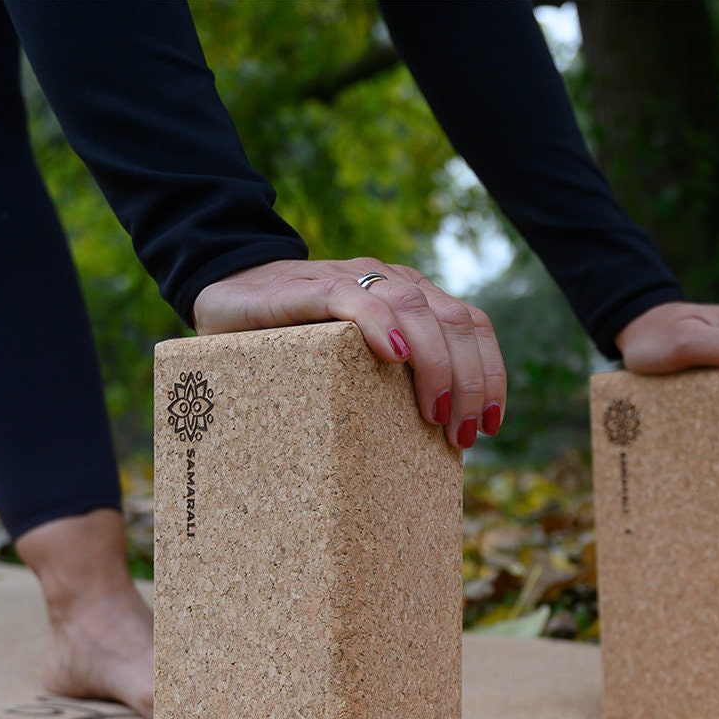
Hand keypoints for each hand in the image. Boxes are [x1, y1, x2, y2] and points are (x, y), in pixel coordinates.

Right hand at [192, 259, 506, 449]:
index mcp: (413, 298)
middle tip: (464, 434)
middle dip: (471, 382)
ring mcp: (354, 279)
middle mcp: (393, 282)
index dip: (491, 373)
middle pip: (455, 322)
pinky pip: (354, 298)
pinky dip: (381, 323)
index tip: (493, 424)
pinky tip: (395, 356)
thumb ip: (393, 382)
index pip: (471, 326)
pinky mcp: (312, 287)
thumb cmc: (297, 341)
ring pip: (416, 310)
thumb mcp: (357, 362)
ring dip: (436, 365)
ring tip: (436, 414)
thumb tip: (435, 439)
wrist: (226, 291)